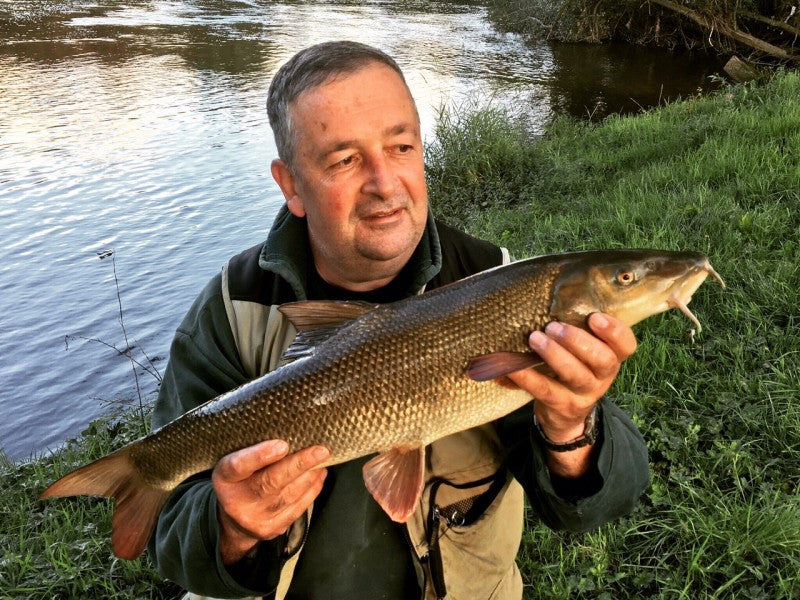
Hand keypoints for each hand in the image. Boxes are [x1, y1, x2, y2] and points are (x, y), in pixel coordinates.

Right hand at [212, 439, 329, 563]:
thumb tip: (290, 433)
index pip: (238, 466)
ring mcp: (255, 518)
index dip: (260, 455)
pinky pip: (297, 508)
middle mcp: (237, 501)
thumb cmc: (240, 480)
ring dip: (310, 475)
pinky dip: (312, 489)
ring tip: (322, 458)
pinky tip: (319, 474)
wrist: (233, 521)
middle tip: (319, 451)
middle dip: (298, 464)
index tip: (282, 445)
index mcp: (224, 478)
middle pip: (270, 482)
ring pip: (288, 495)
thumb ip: (254, 451)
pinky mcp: (272, 529)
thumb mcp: (235, 462)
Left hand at [506, 313, 636, 474]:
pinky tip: (513, 367)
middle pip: (602, 359)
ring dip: (554, 354)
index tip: (594, 317)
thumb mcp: (584, 352)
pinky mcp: (562, 405)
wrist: (565, 415)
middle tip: (553, 326)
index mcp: (612, 357)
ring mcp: (584, 393)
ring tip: (535, 338)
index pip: (626, 345)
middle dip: (578, 340)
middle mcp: (603, 376)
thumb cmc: (574, 368)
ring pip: (575, 374)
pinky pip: (545, 390)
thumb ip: (580, 330)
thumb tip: (554, 296)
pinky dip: (527, 377)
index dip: (614, 331)